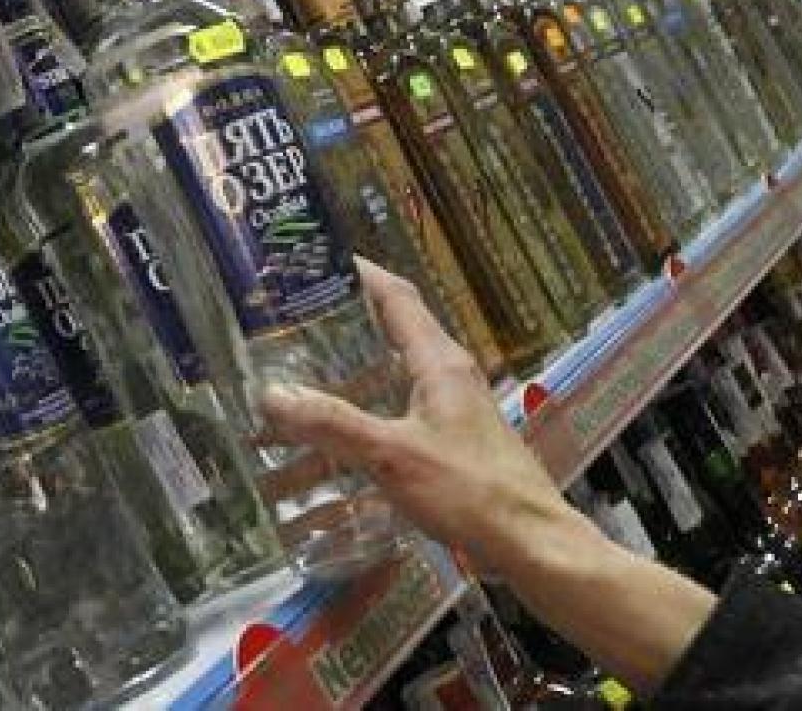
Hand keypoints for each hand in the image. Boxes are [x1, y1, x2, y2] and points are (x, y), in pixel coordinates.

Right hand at [261, 261, 716, 693]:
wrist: (530, 541)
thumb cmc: (468, 490)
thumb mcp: (391, 455)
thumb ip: (332, 425)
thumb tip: (272, 392)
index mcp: (440, 361)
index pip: (398, 296)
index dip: (362, 273)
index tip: (320, 260)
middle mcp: (451, 376)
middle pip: (397, 332)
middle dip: (349, 323)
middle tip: (297, 323)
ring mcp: (457, 410)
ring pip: (400, 375)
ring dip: (358, 372)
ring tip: (307, 377)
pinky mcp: (457, 443)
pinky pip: (405, 411)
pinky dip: (371, 412)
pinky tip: (345, 437)